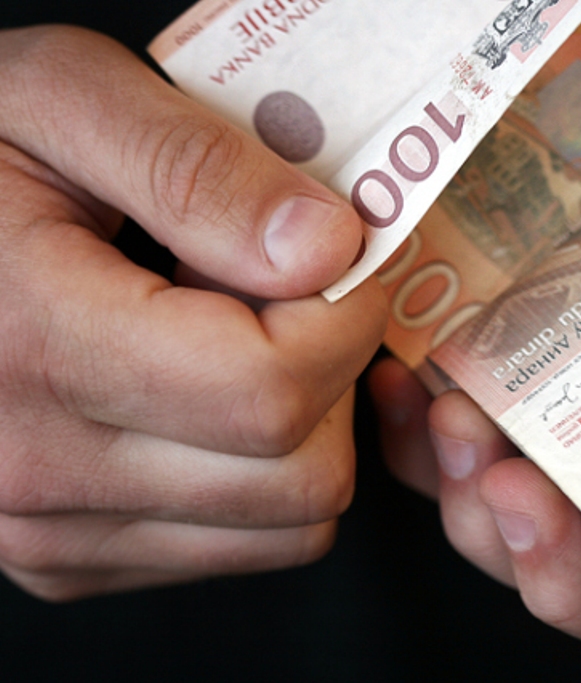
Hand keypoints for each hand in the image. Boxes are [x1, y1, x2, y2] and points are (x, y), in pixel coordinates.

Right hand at [0, 26, 385, 599]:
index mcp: (32, 342)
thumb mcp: (66, 99)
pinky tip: (204, 391)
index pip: (270, 388)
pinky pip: (239, 541)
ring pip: (287, 522)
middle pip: (300, 474)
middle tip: (286, 290)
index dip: (344, 314)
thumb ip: (198, 169)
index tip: (338, 253)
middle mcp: (33, 470)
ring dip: (306, 425)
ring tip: (237, 334)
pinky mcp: (67, 557)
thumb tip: (327, 250)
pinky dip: (260, 471)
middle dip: (334, 370)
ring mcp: (47, 531)